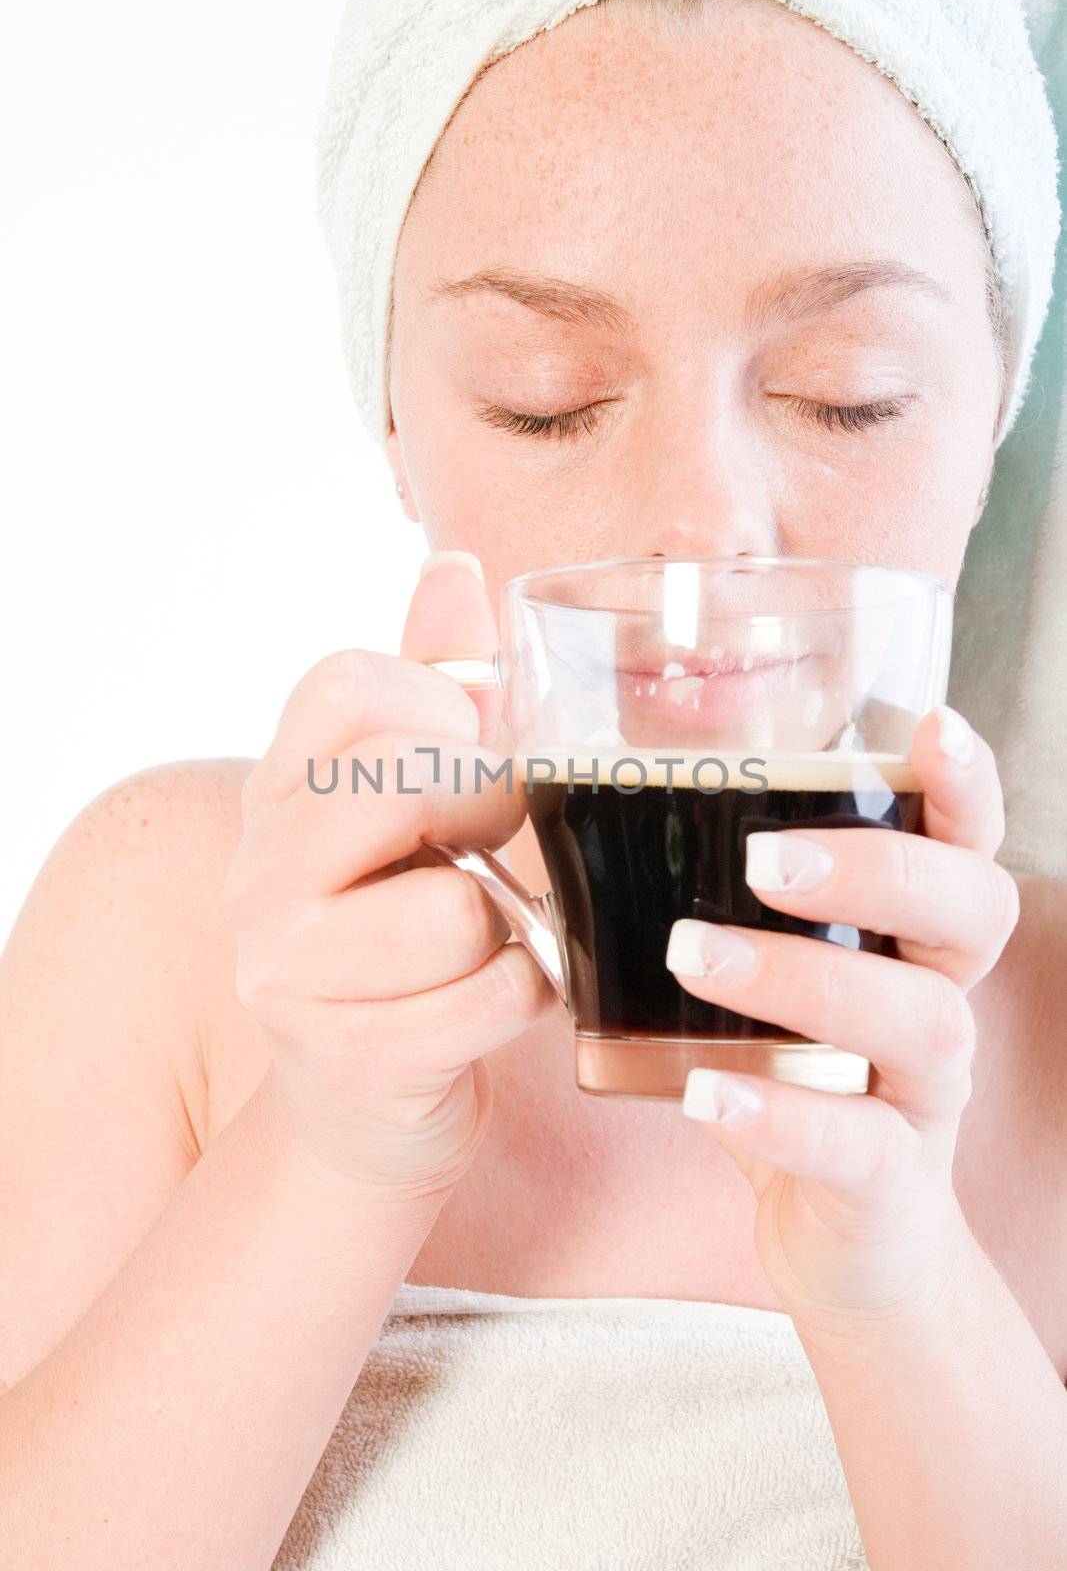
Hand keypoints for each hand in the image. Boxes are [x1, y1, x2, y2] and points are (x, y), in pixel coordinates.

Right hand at [223, 554, 555, 1210]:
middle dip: (489, 808)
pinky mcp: (344, 1056)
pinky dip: (524, 995)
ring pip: (457, 908)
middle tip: (495, 842)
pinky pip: (489, 998)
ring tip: (487, 937)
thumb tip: (453, 565)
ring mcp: (286, 967)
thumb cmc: (399, 919)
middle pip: (405, 780)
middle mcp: (257, 868)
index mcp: (279, 783)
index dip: (446, 708)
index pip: (352, 683)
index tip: (474, 756)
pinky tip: (493, 997)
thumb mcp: (407, 797)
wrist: (361, 1094)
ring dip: (510, 925)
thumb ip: (431, 680)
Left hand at [666, 706, 1019, 1336]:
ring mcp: (925, 1093)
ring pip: (918, 1019)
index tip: (932, 724)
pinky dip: (780, 1116)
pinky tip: (705, 1093)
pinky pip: (856, 1144)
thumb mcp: (770, 988)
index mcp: (914, 939)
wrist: (852, 1242)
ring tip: (692, 954)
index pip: (963, 845)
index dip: (964, 785)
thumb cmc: (798, 1081)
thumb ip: (718, 912)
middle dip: (878, 869)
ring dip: (803, 979)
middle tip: (764, 860)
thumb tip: (587, 820)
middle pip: (970, 912)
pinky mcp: (889, 1180)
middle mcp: (939, 999)